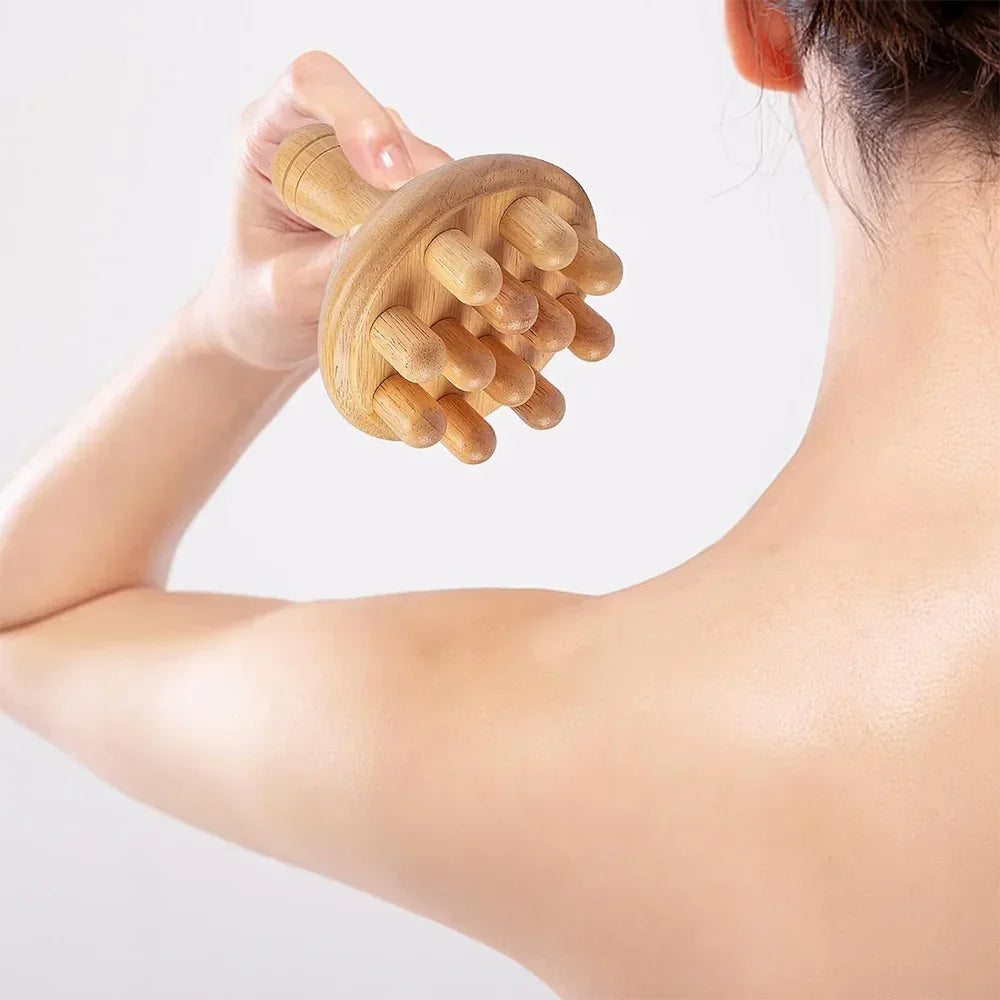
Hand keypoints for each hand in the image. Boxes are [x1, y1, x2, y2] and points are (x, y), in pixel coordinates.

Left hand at [195, 51, 450, 371]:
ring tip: (448, 243)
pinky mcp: (398, 194)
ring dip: (438, 193)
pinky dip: (451, 216)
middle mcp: (320, 136)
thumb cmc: (257, 306)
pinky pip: (437, 190)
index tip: (385, 174)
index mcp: (267, 139)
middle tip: (435, 215)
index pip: (310, 85)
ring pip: (417, 153)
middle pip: (378, 117)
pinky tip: (454, 248)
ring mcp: (364, 163)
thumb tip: (385, 235)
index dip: (354, 114)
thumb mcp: (282, 293)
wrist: (270, 332)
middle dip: (413, 163)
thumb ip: (325, 266)